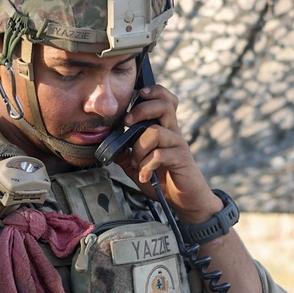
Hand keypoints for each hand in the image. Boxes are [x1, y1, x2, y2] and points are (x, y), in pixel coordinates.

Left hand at [113, 84, 222, 224]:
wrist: (185, 201)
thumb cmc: (164, 180)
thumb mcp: (138, 166)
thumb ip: (126, 153)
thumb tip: (108, 144)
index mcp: (164, 129)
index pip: (165, 99)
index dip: (153, 92)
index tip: (138, 95)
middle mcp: (173, 132)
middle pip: (163, 105)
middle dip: (141, 110)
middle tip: (127, 123)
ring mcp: (178, 145)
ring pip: (155, 131)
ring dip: (139, 148)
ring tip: (137, 163)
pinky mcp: (181, 159)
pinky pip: (159, 154)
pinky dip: (147, 166)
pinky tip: (145, 176)